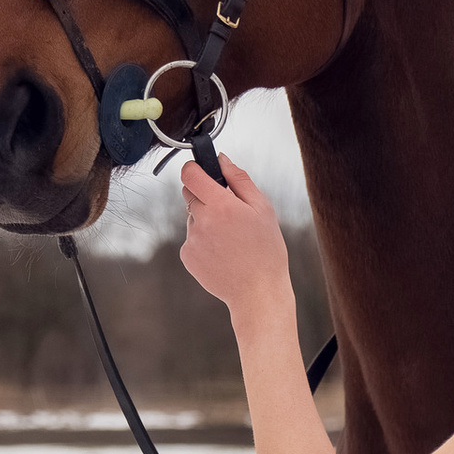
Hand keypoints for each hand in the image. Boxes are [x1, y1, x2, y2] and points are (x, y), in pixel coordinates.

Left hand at [177, 154, 292, 327]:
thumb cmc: (266, 251)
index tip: (201, 171)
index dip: (194, 168)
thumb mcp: (262, 209)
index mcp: (221, 206)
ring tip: (231, 240)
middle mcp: (201, 221)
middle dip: (204, 195)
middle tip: (228, 212)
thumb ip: (240, 180)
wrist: (257, 293)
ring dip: (206, 220)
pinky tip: (223, 253)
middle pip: (189, 193)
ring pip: (192, 217)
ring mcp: (191, 240)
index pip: (190, 174)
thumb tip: (222, 159)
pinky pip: (192, 238)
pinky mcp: (187, 256)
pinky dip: (203, 241)